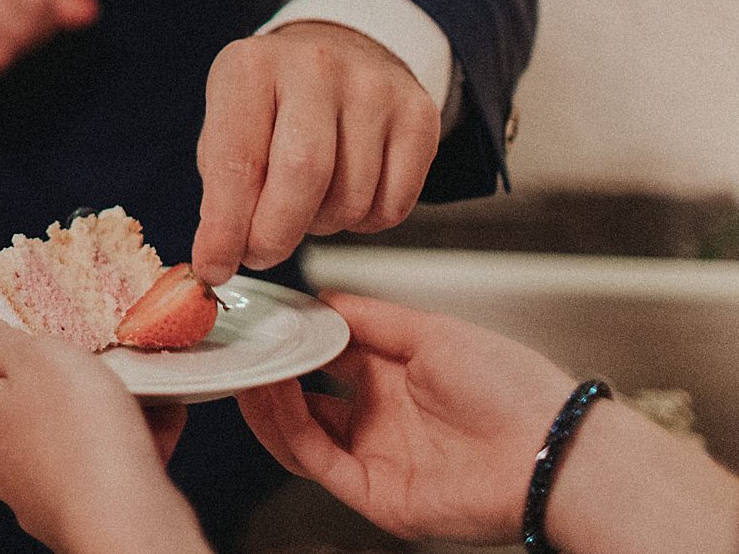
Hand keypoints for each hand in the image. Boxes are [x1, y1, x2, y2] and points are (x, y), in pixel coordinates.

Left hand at [0, 321, 204, 552]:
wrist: (128, 526)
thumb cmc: (81, 440)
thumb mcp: (38, 360)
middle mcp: (1, 457)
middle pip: (0, 404)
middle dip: (29, 373)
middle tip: (61, 344)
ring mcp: (39, 488)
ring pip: (59, 433)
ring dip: (89, 405)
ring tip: (129, 381)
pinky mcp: (81, 508)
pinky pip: (100, 462)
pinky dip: (127, 437)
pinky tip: (160, 417)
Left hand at [192, 22, 438, 282]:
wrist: (343, 52)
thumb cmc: (275, 100)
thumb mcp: (229, 123)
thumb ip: (222, 186)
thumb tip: (219, 256)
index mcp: (251, 68)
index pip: (236, 161)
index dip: (225, 228)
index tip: (215, 267)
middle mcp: (315, 68)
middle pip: (303, 174)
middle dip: (275, 234)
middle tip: (261, 254)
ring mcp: (373, 88)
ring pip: (350, 197)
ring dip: (321, 226)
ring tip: (306, 206)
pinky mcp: (419, 115)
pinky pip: (393, 204)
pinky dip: (364, 223)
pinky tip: (346, 197)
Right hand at [234, 291, 567, 543]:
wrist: (551, 448)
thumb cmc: (513, 388)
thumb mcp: (433, 332)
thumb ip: (368, 317)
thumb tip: (316, 300)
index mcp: (397, 378)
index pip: (326, 357)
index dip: (291, 337)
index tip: (261, 315)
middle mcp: (381, 419)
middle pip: (303, 398)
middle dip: (269, 370)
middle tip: (240, 342)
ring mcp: (376, 457)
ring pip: (299, 432)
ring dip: (267, 399)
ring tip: (248, 364)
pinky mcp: (374, 492)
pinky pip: (315, 460)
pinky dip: (285, 427)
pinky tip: (272, 393)